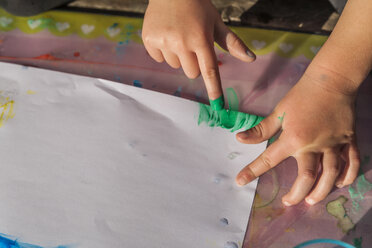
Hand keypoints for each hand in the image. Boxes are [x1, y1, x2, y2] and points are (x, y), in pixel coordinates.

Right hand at [142, 0, 255, 99]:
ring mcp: (164, 41)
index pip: (209, 71)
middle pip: (192, 72)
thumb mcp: (216, 22)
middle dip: (194, 63)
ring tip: (178, 35)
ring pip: (175, 65)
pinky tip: (165, 34)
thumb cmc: (197, 7)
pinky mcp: (149, 40)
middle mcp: (182, 42)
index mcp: (201, 39)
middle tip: (192, 44)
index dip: (214, 90)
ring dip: (178, 56)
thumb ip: (232, 43)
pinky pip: (159, 58)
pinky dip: (162, 50)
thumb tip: (251, 59)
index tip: (218, 106)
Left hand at [235, 64, 360, 205]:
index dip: (252, 171)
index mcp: (293, 138)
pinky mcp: (348, 140)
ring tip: (312, 201)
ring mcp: (333, 144)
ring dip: (322, 191)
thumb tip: (239, 139)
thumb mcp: (279, 112)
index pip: (269, 160)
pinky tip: (340, 184)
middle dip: (297, 193)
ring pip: (331, 174)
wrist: (331, 81)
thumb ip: (261, 130)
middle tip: (288, 202)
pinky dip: (347, 176)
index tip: (240, 181)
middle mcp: (314, 145)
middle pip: (307, 177)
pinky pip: (352, 162)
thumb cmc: (301, 96)